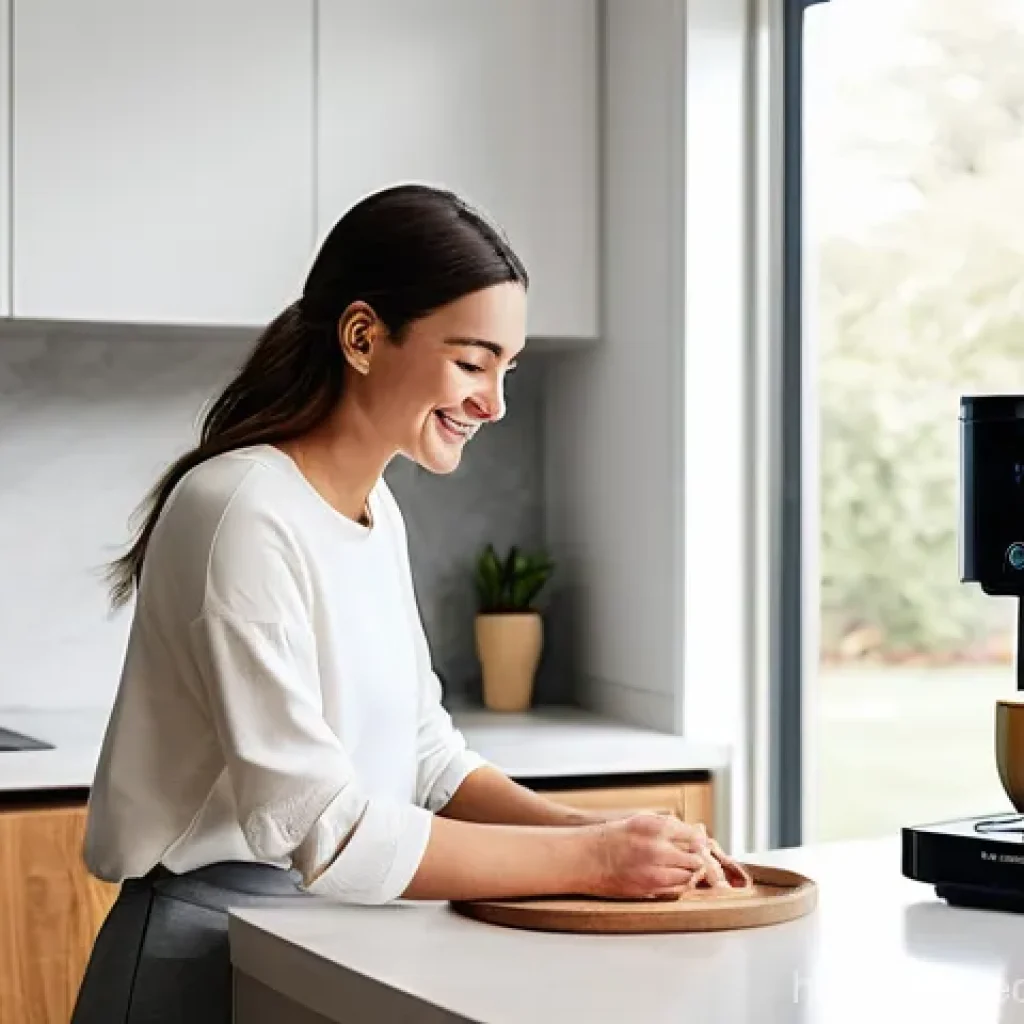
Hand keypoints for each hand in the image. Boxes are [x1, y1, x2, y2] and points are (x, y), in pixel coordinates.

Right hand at [582, 812, 714, 898]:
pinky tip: (673, 878)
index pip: (692, 835)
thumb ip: (666, 826)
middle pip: (694, 859)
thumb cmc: (610, 838)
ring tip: (685, 868)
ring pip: (688, 877)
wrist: (586, 858)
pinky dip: (679, 885)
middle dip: (697, 858)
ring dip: (690, 873)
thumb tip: (692, 832)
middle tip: (695, 857)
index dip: (698, 840)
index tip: (697, 842)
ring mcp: (653, 872)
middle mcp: (656, 850)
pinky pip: (676, 891)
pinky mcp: (648, 890)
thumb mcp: (640, 820)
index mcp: (654, 827)